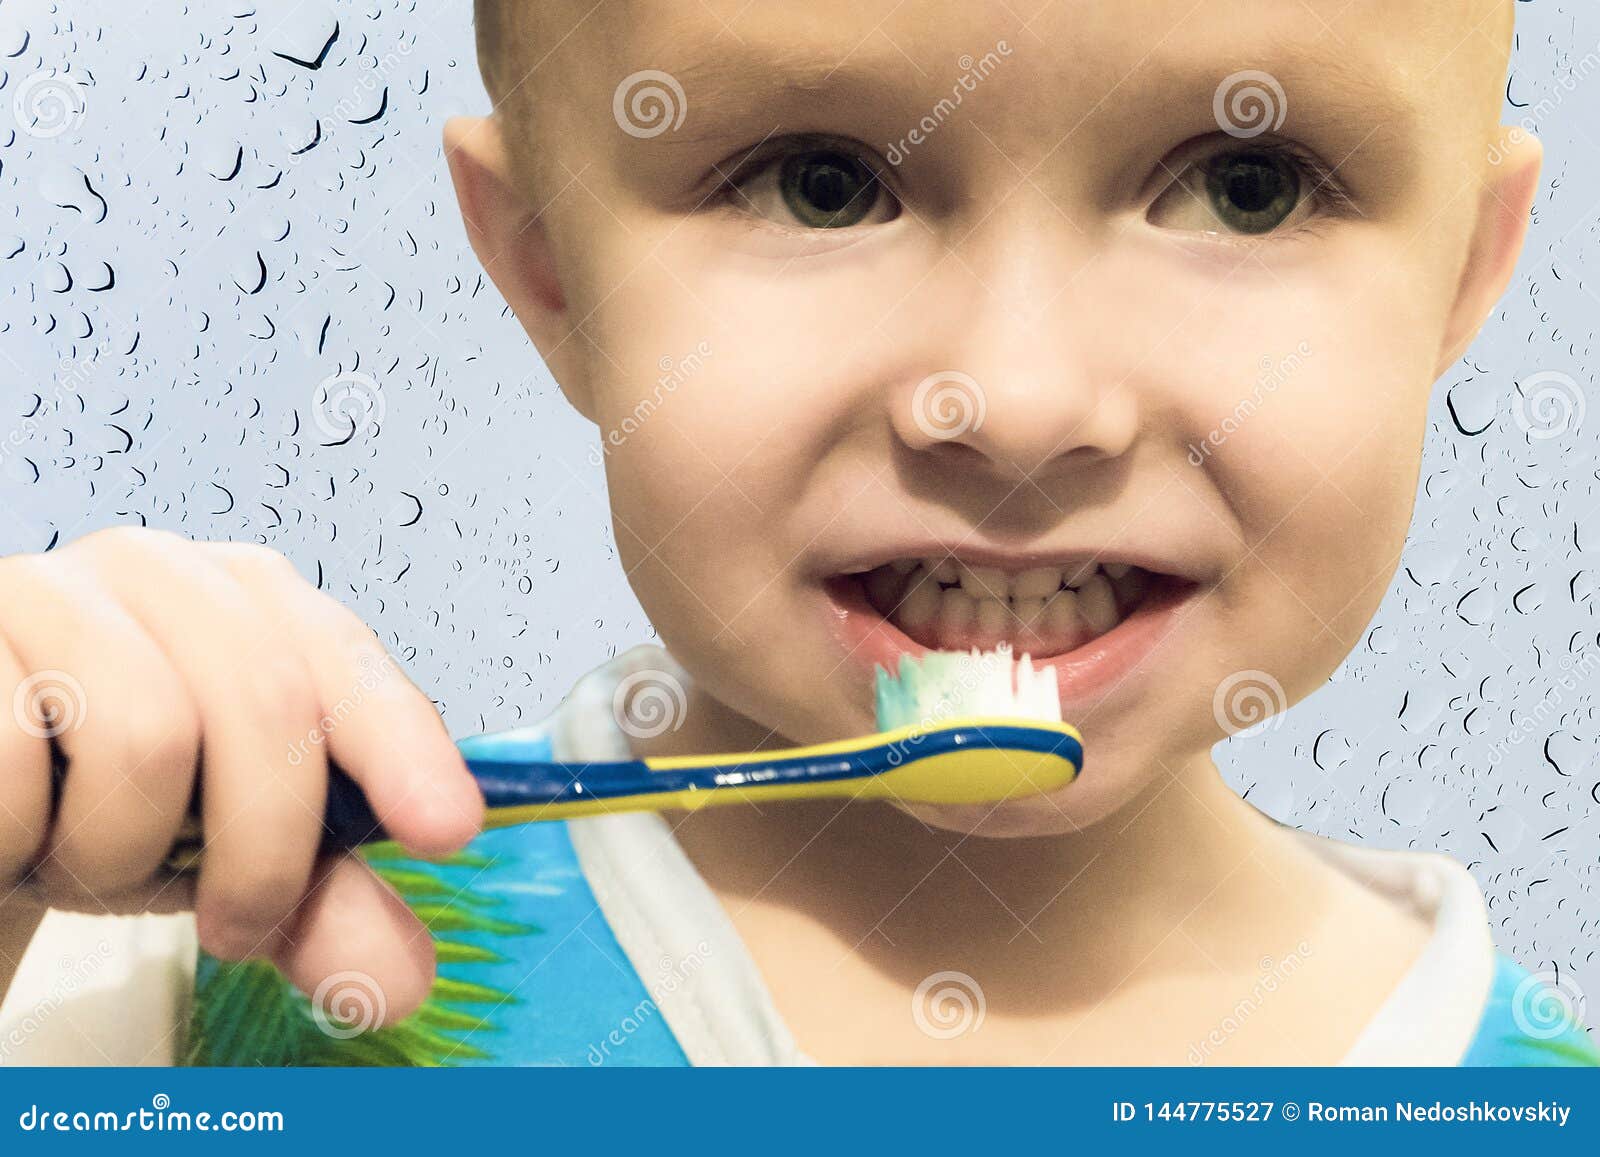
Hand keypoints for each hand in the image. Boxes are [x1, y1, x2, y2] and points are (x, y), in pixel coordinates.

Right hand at [0, 528, 482, 1025]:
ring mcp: (52, 590)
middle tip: (235, 928)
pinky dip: (25, 835)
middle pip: (267, 702)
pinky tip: (18, 825)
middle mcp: (162, 572)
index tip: (447, 829)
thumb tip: (399, 980)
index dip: (403, 746)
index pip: (347, 665)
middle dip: (262, 849)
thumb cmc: (109, 801)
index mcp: (253, 602)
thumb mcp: (227, 853)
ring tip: (90, 853)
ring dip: (122, 849)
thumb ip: (322, 904)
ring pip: (146, 734)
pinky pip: (18, 764)